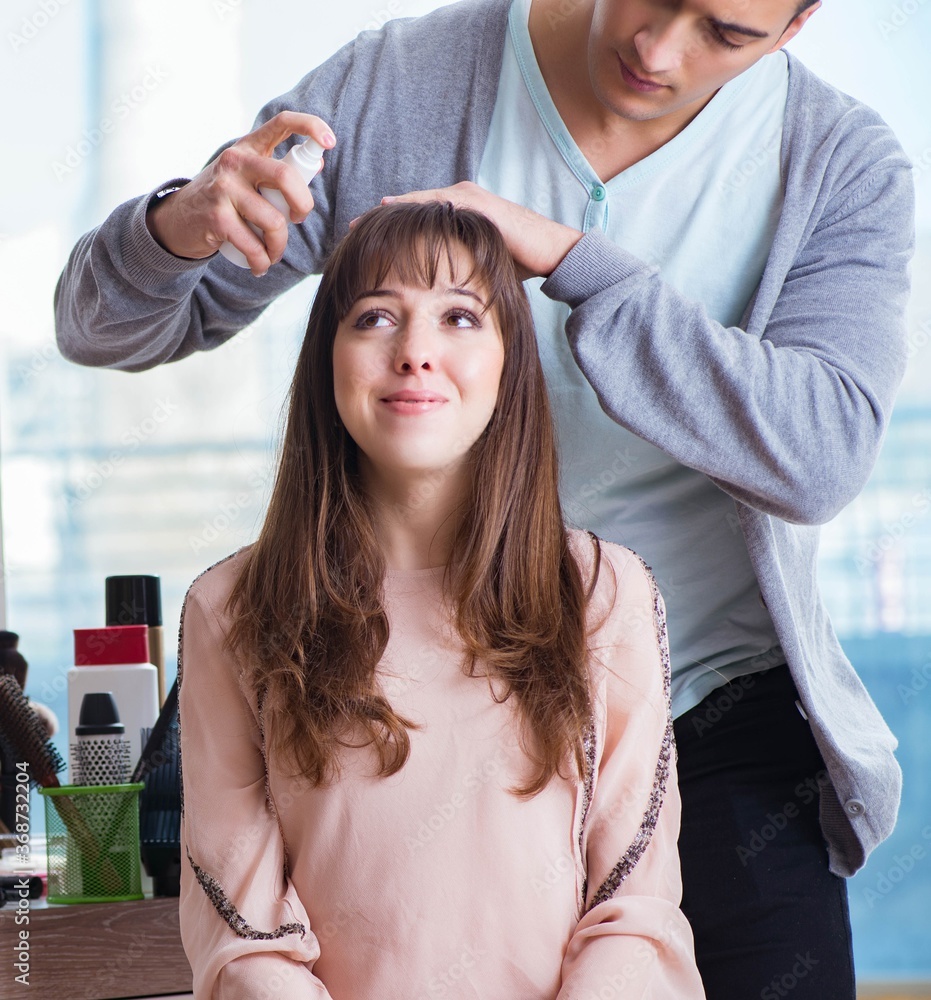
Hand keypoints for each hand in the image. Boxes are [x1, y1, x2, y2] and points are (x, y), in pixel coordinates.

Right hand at [146, 111, 335, 275]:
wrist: (179, 220)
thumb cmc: (223, 198)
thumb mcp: (247, 176)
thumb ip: (278, 170)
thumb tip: (318, 162)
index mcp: (249, 147)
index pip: (281, 123)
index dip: (309, 126)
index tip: (330, 141)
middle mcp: (236, 161)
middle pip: (285, 177)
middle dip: (303, 205)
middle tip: (299, 220)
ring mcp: (224, 188)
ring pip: (274, 221)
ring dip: (279, 246)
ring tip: (272, 253)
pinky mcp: (217, 217)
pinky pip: (254, 246)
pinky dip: (261, 262)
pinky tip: (259, 266)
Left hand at [381, 182, 582, 279]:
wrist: (551, 254)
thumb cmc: (519, 265)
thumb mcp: (478, 269)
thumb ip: (456, 273)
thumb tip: (435, 298)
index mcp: (458, 217)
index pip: (416, 221)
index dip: (389, 231)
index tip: (361, 242)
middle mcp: (459, 200)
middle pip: (410, 208)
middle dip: (380, 219)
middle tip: (350, 228)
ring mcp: (466, 197)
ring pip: (417, 202)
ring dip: (388, 210)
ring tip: (361, 220)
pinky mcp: (473, 201)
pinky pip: (435, 201)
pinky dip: (410, 205)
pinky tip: (388, 210)